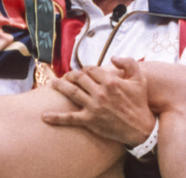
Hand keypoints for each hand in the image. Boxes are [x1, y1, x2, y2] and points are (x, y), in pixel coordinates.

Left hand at [42, 57, 156, 146]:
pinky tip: (44, 116)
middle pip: (79, 78)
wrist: (140, 127)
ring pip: (71, 92)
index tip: (84, 72)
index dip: (85, 69)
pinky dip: (56, 118)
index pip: (91, 69)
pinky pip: (69, 118)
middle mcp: (100, 92)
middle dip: (71, 75)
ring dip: (59, 86)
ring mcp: (93, 106)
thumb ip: (129, 63)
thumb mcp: (140, 79)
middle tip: (67, 76)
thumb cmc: (139, 102)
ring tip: (52, 83)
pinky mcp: (89, 120)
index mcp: (110, 81)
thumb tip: (112, 57)